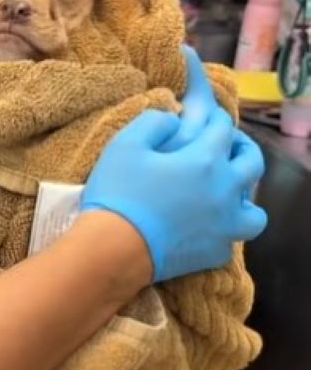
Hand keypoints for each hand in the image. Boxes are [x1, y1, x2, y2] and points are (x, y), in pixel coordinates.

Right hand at [80, 54, 266, 281]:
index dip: (217, 116)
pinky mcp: (214, 254)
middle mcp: (225, 191)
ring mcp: (225, 226)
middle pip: (252, 163)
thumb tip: (174, 120)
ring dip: (246, 199)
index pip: (224, 127)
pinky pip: (232, 240)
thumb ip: (154, 122)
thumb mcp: (126, 143)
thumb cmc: (118, 193)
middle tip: (229, 147)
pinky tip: (209, 228)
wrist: (114, 250)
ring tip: (228, 197)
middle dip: (243, 148)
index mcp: (205, 159)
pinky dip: (224, 232)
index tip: (209, 115)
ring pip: (255, 212)